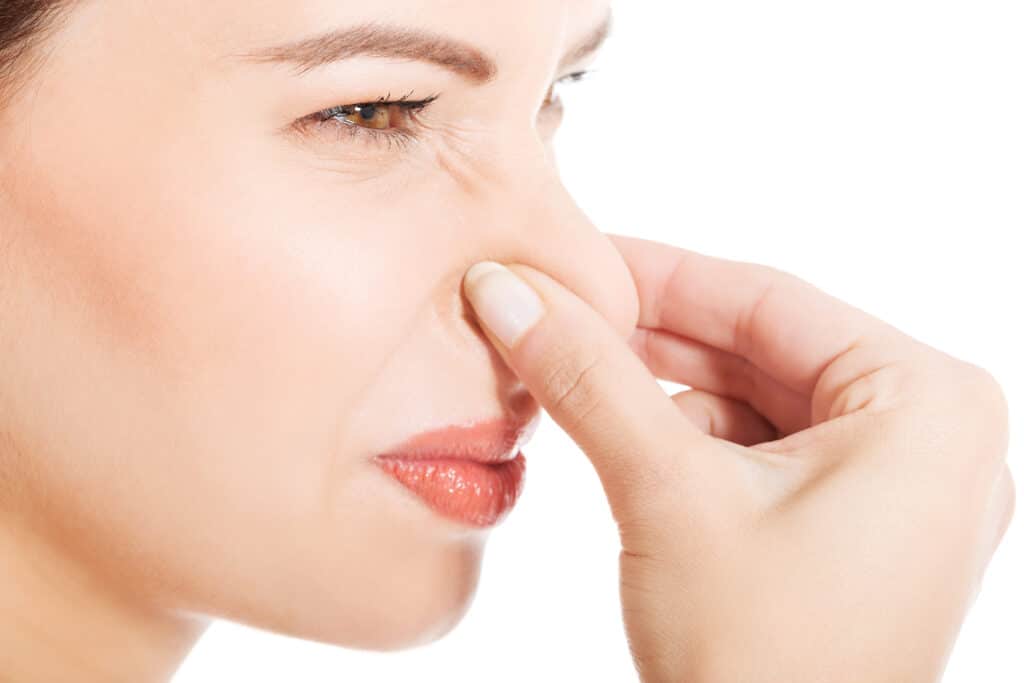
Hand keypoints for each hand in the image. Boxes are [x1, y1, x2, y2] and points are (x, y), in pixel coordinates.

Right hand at [461, 235, 1013, 682]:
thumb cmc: (764, 667)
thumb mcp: (666, 493)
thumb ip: (586, 378)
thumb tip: (511, 291)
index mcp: (927, 406)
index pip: (767, 301)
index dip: (655, 273)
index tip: (572, 258)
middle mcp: (928, 438)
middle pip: (759, 349)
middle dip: (650, 337)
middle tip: (555, 311)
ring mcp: (894, 489)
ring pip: (753, 399)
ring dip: (662, 388)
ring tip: (571, 367)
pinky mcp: (851, 529)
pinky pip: (760, 449)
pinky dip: (688, 437)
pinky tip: (621, 430)